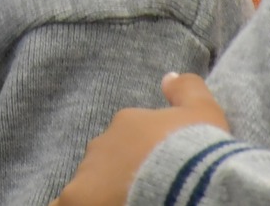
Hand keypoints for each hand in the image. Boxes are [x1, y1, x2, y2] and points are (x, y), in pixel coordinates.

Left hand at [52, 75, 230, 205]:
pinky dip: (79, 205)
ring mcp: (84, 178)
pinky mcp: (74, 204)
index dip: (142, 159)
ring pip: (88, 186)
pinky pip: (65, 205)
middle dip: (118, 178)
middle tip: (140, 193)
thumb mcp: (204, 113)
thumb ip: (187, 90)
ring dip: (101, 194)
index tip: (156, 176)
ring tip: (126, 202)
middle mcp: (100, 148)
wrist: (183, 187)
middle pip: (106, 163)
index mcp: (126, 124)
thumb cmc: (194, 153)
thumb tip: (170, 77)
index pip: (127, 139)